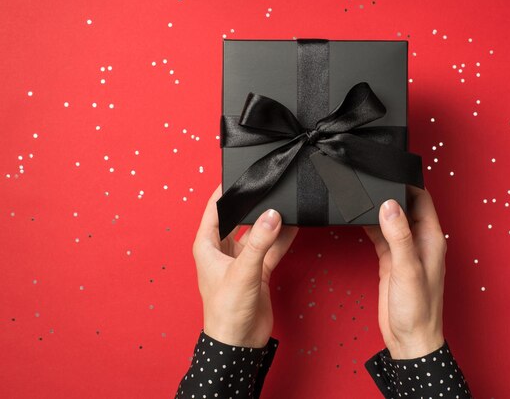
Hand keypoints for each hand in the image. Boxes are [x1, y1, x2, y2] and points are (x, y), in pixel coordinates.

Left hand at [192, 184, 298, 347]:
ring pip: (257, 232)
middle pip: (237, 218)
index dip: (224, 192)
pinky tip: (294, 226)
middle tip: (266, 187)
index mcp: (207, 246)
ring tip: (284, 204)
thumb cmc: (226, 312)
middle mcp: (222, 250)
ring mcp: (241, 260)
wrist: (239, 343)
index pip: (214, 210)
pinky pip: (271, 247)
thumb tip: (273, 215)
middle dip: (251, 205)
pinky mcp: (258, 270)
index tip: (238, 174)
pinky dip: (282, 238)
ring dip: (269, 222)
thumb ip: (259, 242)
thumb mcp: (242, 271)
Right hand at [363, 185, 445, 358]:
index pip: (422, 200)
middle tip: (370, 181)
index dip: (408, 184)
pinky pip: (380, 236)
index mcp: (431, 239)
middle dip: (389, 193)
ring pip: (391, 220)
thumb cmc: (418, 310)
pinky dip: (370, 226)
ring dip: (378, 210)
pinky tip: (358, 220)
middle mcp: (419, 241)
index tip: (388, 171)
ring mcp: (404, 251)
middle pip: (405, 207)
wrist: (409, 339)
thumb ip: (399, 236)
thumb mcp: (407, 269)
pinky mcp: (390, 261)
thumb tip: (389, 206)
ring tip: (361, 196)